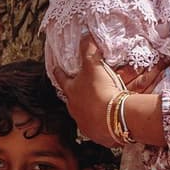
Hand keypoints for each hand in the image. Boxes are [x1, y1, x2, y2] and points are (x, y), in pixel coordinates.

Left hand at [69, 37, 165, 152]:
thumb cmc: (100, 90)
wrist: (114, 118)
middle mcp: (74, 109)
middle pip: (71, 100)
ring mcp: (85, 124)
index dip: (59, 73)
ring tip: (95, 107)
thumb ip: (88, 48)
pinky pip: (97, 128)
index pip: (62, 79)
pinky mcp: (97, 135)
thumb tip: (85, 33)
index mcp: (71, 92)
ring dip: (87, 110)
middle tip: (78, 90)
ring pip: (83, 115)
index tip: (55, 68)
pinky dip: (100, 123)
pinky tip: (107, 121)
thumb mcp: (94, 65)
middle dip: (74, 95)